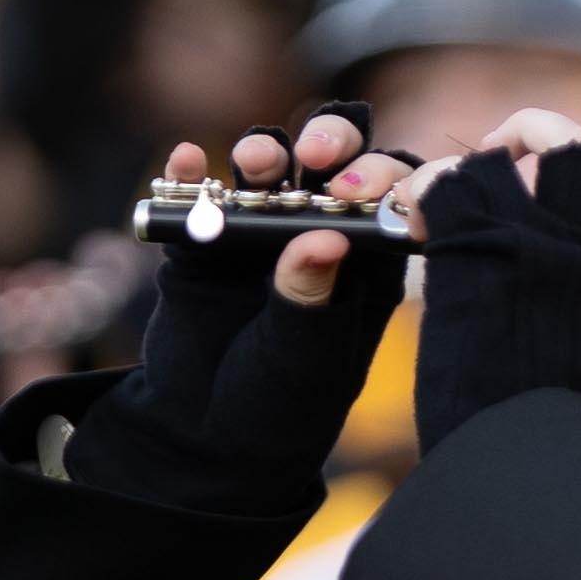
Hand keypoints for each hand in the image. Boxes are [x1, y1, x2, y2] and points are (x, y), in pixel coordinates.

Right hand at [105, 113, 407, 499]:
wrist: (202, 434)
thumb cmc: (276, 406)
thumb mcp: (303, 363)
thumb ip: (312, 303)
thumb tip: (326, 237)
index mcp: (368, 266)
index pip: (391, 201)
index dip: (385, 181)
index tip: (358, 192)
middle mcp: (320, 235)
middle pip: (337, 166)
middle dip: (331, 145)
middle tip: (315, 154)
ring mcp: (261, 230)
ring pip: (272, 169)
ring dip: (265, 153)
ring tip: (254, 161)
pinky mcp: (205, 237)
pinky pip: (201, 193)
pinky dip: (192, 174)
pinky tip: (189, 163)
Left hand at [410, 123, 580, 453]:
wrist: (512, 450)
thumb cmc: (540, 414)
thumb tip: (575, 272)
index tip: (555, 181)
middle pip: (575, 143)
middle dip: (531, 135)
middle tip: (497, 156)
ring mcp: (531, 240)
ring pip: (501, 156)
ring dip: (462, 171)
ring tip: (439, 202)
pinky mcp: (475, 248)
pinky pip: (444, 182)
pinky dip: (419, 192)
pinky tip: (411, 223)